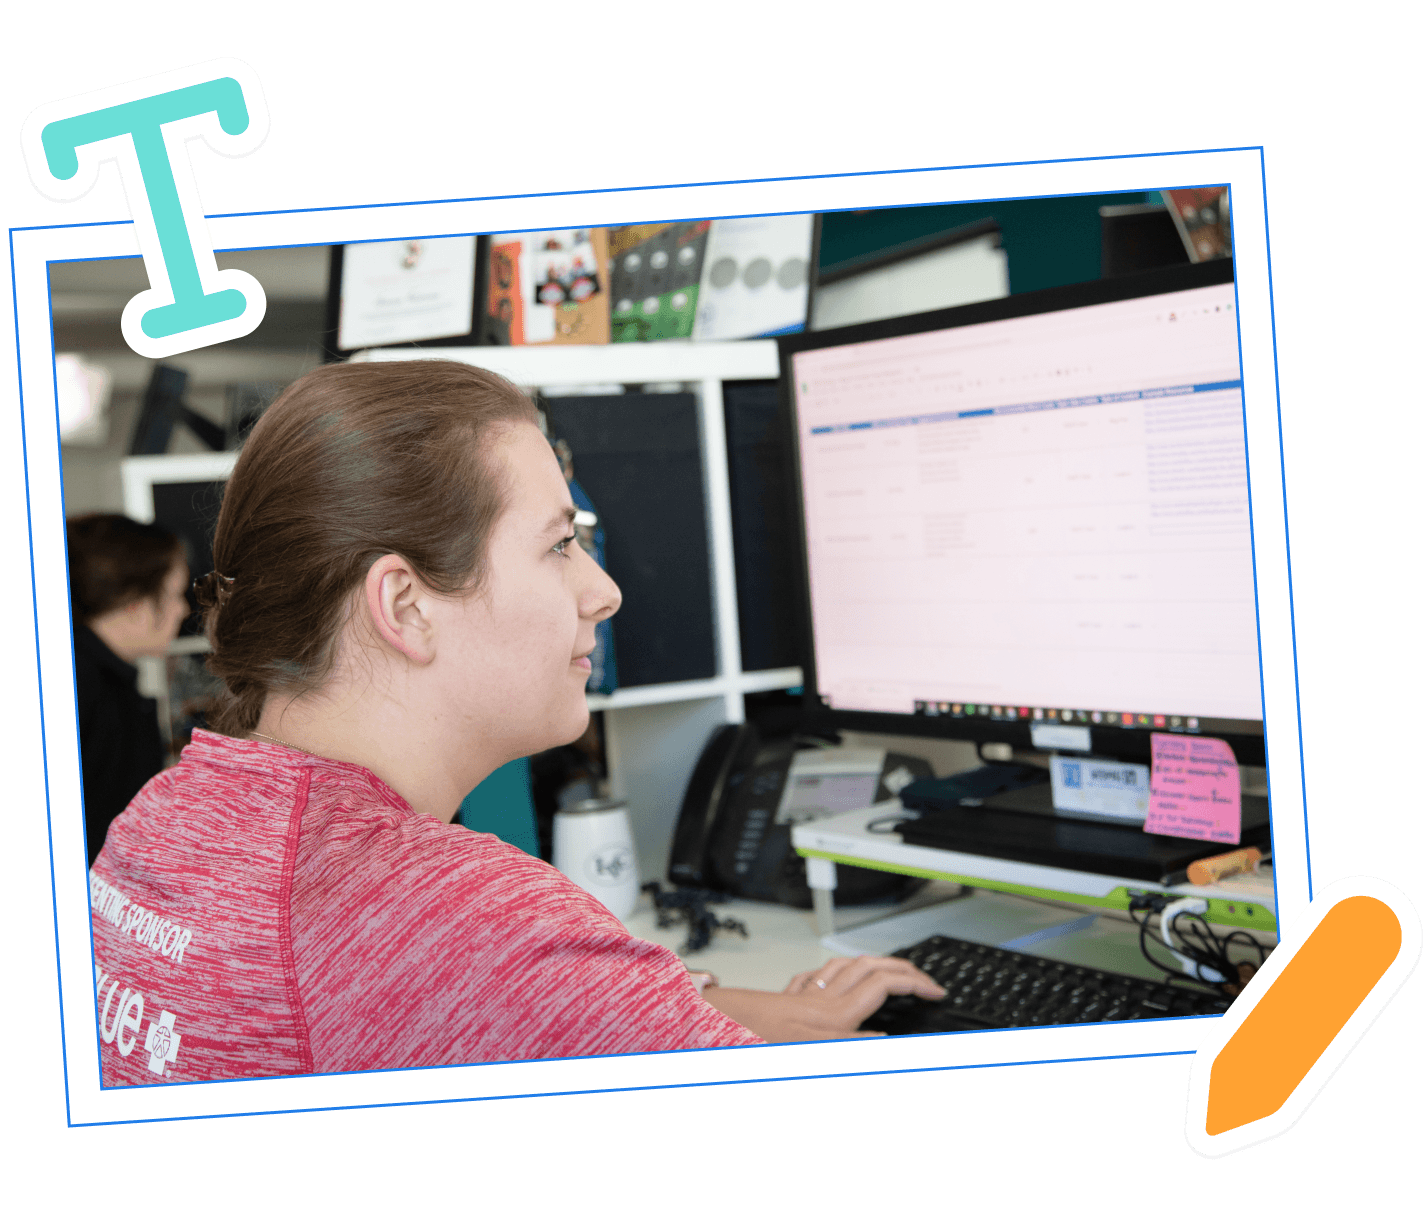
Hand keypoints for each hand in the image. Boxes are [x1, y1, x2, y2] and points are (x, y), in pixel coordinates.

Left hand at [703, 955, 944, 1043]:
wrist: (718, 1024)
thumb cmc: (758, 1039)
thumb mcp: (813, 1052)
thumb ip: (854, 1046)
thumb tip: (887, 1040)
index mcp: (835, 1015)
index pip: (886, 986)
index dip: (916, 984)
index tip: (935, 990)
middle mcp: (822, 1000)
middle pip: (871, 968)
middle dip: (902, 968)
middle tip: (923, 979)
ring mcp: (805, 995)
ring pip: (846, 967)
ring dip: (872, 964)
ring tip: (889, 971)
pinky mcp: (788, 998)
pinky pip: (816, 978)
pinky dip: (834, 974)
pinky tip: (834, 979)